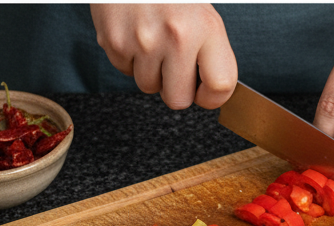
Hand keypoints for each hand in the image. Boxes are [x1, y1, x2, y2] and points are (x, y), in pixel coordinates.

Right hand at [90, 4, 236, 109]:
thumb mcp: (203, 16)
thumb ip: (211, 56)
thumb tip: (210, 94)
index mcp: (206, 29)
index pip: (219, 87)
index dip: (211, 97)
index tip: (203, 91)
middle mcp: (176, 36)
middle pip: (178, 100)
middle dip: (175, 88)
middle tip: (172, 64)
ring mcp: (143, 40)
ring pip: (148, 87)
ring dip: (150, 71)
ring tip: (151, 40)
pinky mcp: (114, 39)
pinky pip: (124, 69)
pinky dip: (128, 57)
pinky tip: (133, 32)